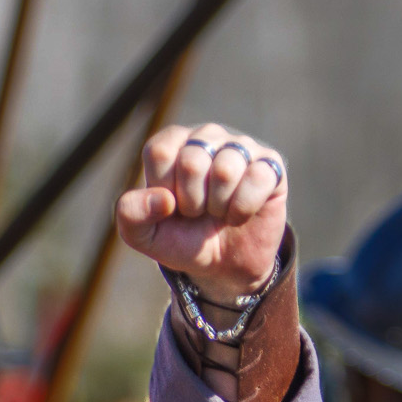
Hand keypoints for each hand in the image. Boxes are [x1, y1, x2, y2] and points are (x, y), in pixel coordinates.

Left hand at [117, 123, 287, 300]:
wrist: (222, 264)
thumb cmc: (180, 238)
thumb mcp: (142, 234)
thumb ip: (130, 213)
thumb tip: (162, 199)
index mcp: (172, 143)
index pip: (160, 152)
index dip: (164, 190)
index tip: (169, 205)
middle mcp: (206, 137)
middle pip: (192, 162)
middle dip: (191, 201)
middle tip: (197, 212)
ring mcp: (240, 147)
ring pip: (225, 169)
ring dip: (218, 206)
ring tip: (218, 212)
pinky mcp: (270, 164)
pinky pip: (258, 178)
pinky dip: (243, 209)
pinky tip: (240, 214)